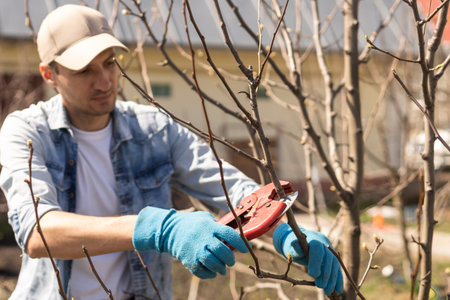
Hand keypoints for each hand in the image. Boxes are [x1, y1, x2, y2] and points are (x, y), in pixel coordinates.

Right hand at [133, 207, 247, 278]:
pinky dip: (209, 274)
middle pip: (222, 251)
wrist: (170, 230)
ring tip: (223, 269)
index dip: (240, 242)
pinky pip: (201, 271)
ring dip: (221, 268)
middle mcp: (203, 238)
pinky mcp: (188, 260)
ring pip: (213, 262)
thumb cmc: (192, 223)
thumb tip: (234, 233)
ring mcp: (195, 250)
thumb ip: (218, 224)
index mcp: (209, 227)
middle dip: (230, 258)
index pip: (229, 234)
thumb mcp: (205, 218)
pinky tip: (212, 272)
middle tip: (231, 261)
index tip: (246, 248)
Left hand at [273, 223, 342, 294]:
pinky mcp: (334, 259)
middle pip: (328, 259)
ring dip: (332, 279)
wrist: (303, 242)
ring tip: (327, 291)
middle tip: (320, 285)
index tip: (312, 275)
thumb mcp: (293, 247)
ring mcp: (331, 252)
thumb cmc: (296, 246)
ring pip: (335, 265)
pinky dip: (338, 279)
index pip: (317, 249)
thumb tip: (294, 243)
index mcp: (314, 239)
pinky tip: (338, 289)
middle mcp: (325, 244)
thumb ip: (296, 247)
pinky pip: (337, 269)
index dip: (316, 262)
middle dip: (325, 274)